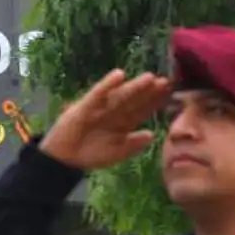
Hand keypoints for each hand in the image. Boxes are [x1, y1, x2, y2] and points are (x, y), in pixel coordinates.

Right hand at [38, 69, 171, 172]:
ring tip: (150, 77)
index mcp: (122, 123)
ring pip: (121, 95)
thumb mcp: (116, 153)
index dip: (155, 102)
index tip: (169, 93)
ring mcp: (100, 108)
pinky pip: (98, 94)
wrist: (64, 159)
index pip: (142, 110)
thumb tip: (153, 135)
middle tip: (165, 81)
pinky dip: (108, 84)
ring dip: (134, 86)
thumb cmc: (90, 155)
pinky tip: (119, 75)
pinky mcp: (85, 106)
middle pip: (134, 100)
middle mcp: (113, 112)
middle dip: (149, 91)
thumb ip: (133, 145)